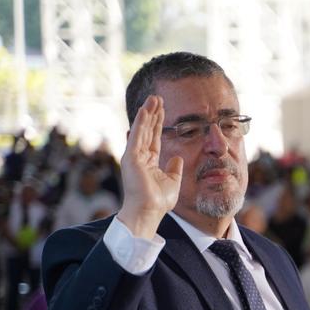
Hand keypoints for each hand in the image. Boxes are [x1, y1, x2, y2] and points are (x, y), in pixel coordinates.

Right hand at [118, 95, 183, 238]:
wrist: (149, 212)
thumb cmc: (159, 201)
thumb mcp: (172, 181)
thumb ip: (175, 168)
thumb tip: (177, 157)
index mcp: (149, 162)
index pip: (154, 138)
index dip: (158, 123)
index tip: (162, 110)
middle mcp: (139, 157)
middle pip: (147, 130)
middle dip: (153, 114)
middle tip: (157, 98)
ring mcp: (134, 157)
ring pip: (142, 130)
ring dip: (147, 113)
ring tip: (152, 99)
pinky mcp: (131, 158)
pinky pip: (137, 136)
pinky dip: (140, 123)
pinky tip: (144, 110)